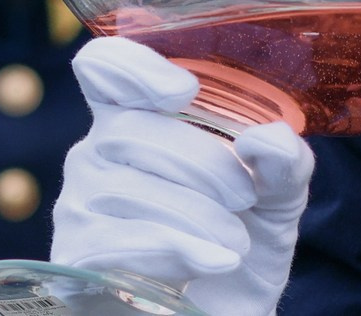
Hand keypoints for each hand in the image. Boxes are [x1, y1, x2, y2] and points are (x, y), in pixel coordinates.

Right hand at [52, 38, 314, 315]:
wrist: (230, 308)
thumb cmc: (245, 233)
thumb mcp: (280, 191)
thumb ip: (285, 159)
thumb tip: (264, 139)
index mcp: (138, 116)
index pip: (104, 68)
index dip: (134, 68)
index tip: (186, 92)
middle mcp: (97, 153)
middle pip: (127, 130)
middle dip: (200, 162)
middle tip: (246, 196)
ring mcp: (78, 205)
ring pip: (124, 188)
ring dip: (194, 214)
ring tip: (235, 241)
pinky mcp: (75, 256)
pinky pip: (111, 241)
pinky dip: (172, 248)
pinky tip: (212, 261)